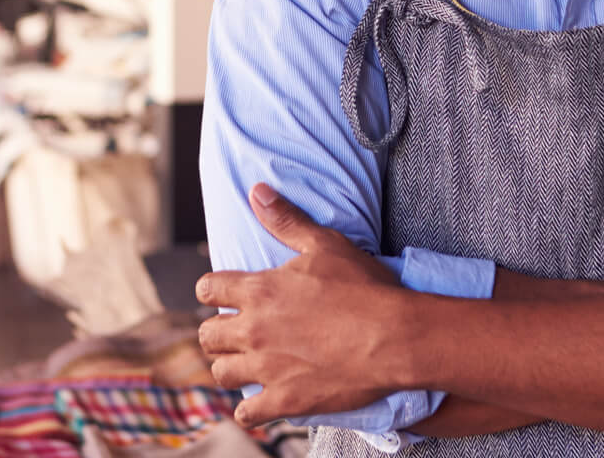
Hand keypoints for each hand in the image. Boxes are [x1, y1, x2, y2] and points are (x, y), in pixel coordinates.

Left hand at [197, 184, 403, 425]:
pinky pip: (248, 411)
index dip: (212, 290)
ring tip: (245, 362)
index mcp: (258, 291)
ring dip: (229, 366)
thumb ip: (285, 220)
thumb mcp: (324, 244)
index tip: (223, 294)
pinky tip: (259, 400)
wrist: (396, 337)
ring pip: (222, 372)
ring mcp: (266, 368)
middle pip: (208, 334)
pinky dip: (249, 407)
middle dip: (217, 330)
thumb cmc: (364, 287)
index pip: (208, 289)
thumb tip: (257, 192)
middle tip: (234, 330)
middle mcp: (253, 330)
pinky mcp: (284, 399)